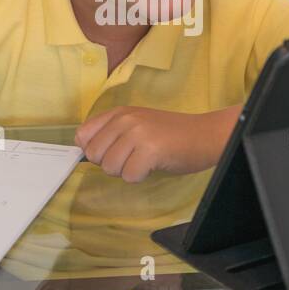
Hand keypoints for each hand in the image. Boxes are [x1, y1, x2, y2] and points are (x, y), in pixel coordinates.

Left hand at [74, 106, 237, 182]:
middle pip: (94, 155)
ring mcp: (137, 133)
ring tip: (145, 160)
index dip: (94, 150)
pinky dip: (140, 177)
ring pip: (110, 168)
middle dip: (112, 164)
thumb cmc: (172, 135)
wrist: (206, 135)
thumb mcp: (138, 124)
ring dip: (127, 171)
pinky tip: (154, 165)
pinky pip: (129, 176)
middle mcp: (125, 119)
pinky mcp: (150, 150)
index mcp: (119, 112)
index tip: (112, 153)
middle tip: (134, 158)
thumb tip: (85, 151)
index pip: (83, 135)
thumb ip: (112, 133)